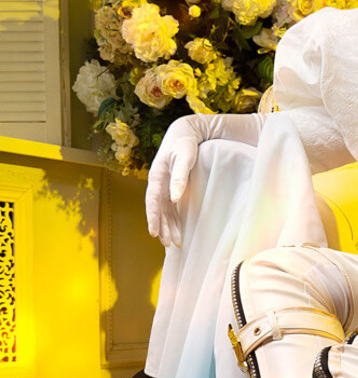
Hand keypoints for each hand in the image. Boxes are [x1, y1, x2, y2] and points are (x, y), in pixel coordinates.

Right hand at [146, 114, 261, 246]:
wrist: (185, 132)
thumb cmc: (184, 143)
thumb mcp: (184, 157)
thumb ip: (179, 176)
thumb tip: (175, 198)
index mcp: (156, 176)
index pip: (152, 202)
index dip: (153, 218)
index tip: (153, 233)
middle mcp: (158, 183)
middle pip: (158, 210)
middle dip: (162, 227)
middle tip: (168, 245)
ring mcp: (164, 186)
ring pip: (164, 211)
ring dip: (167, 226)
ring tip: (173, 243)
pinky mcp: (171, 187)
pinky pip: (170, 207)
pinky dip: (173, 219)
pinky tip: (177, 230)